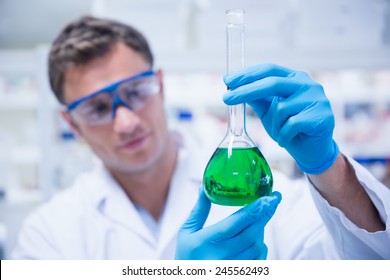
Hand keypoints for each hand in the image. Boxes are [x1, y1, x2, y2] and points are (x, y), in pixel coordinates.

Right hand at [175, 188, 281, 259]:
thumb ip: (199, 210)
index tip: (268, 197)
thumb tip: (204, 187)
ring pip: (257, 245)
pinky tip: (256, 238)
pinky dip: (261, 246)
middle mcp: (222, 256)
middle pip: (252, 233)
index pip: (236, 223)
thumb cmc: (186, 256)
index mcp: (207, 241)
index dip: (254, 209)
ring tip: (258, 219)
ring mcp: (232, 268)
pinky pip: (259, 259)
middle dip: (264, 215)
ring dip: (261, 230)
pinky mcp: (241, 274)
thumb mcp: (187, 232)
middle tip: (272, 200)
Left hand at [223, 63, 338, 173]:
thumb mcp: (269, 111)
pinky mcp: (322, 116)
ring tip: (281, 132)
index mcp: (294, 78)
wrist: (311, 150)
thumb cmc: (290, 127)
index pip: (269, 70)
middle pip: (272, 83)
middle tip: (226, 98)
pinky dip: (284, 136)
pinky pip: (291, 125)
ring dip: (275, 125)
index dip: (248, 74)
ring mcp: (317, 99)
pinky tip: (287, 140)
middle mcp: (307, 84)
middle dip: (246, 91)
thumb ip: (256, 98)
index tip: (228, 80)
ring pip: (281, 109)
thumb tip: (233, 87)